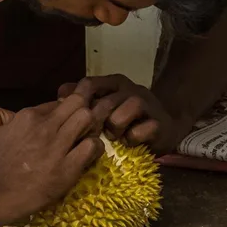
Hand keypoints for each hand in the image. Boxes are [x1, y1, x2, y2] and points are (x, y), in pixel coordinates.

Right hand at [0, 95, 103, 226]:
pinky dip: (95, 147)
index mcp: (26, 117)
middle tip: (84, 124)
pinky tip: (88, 154)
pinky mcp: (65, 171)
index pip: (59, 102)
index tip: (68, 119)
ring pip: (88, 119)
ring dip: (92, 126)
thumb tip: (15, 114)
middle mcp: (45, 128)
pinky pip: (92, 148)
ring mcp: (56, 149)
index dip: (67, 108)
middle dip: (86, 109)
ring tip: (87, 137)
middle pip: (79, 103)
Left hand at [58, 74, 182, 154]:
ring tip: (113, 137)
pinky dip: (132, 138)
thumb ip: (83, 99)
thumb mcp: (104, 107)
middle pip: (106, 100)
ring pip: (125, 110)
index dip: (78, 102)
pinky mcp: (159, 123)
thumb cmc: (127, 119)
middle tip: (91, 135)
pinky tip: (129, 143)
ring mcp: (146, 104)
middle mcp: (130, 89)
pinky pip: (140, 130)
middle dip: (96, 121)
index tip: (73, 119)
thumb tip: (60, 95)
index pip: (90, 83)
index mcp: (114, 83)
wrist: (165, 129)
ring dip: (115, 127)